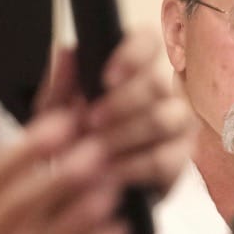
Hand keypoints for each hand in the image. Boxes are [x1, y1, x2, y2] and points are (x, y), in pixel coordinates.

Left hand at [41, 28, 192, 196]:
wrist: (76, 191)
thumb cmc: (69, 140)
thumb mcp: (54, 114)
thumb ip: (60, 84)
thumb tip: (68, 51)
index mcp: (133, 67)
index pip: (147, 42)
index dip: (132, 54)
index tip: (107, 77)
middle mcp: (162, 90)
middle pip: (156, 83)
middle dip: (121, 103)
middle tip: (89, 122)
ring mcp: (176, 125)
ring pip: (163, 119)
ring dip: (124, 135)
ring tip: (94, 150)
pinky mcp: (180, 161)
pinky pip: (166, 159)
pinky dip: (133, 166)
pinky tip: (110, 172)